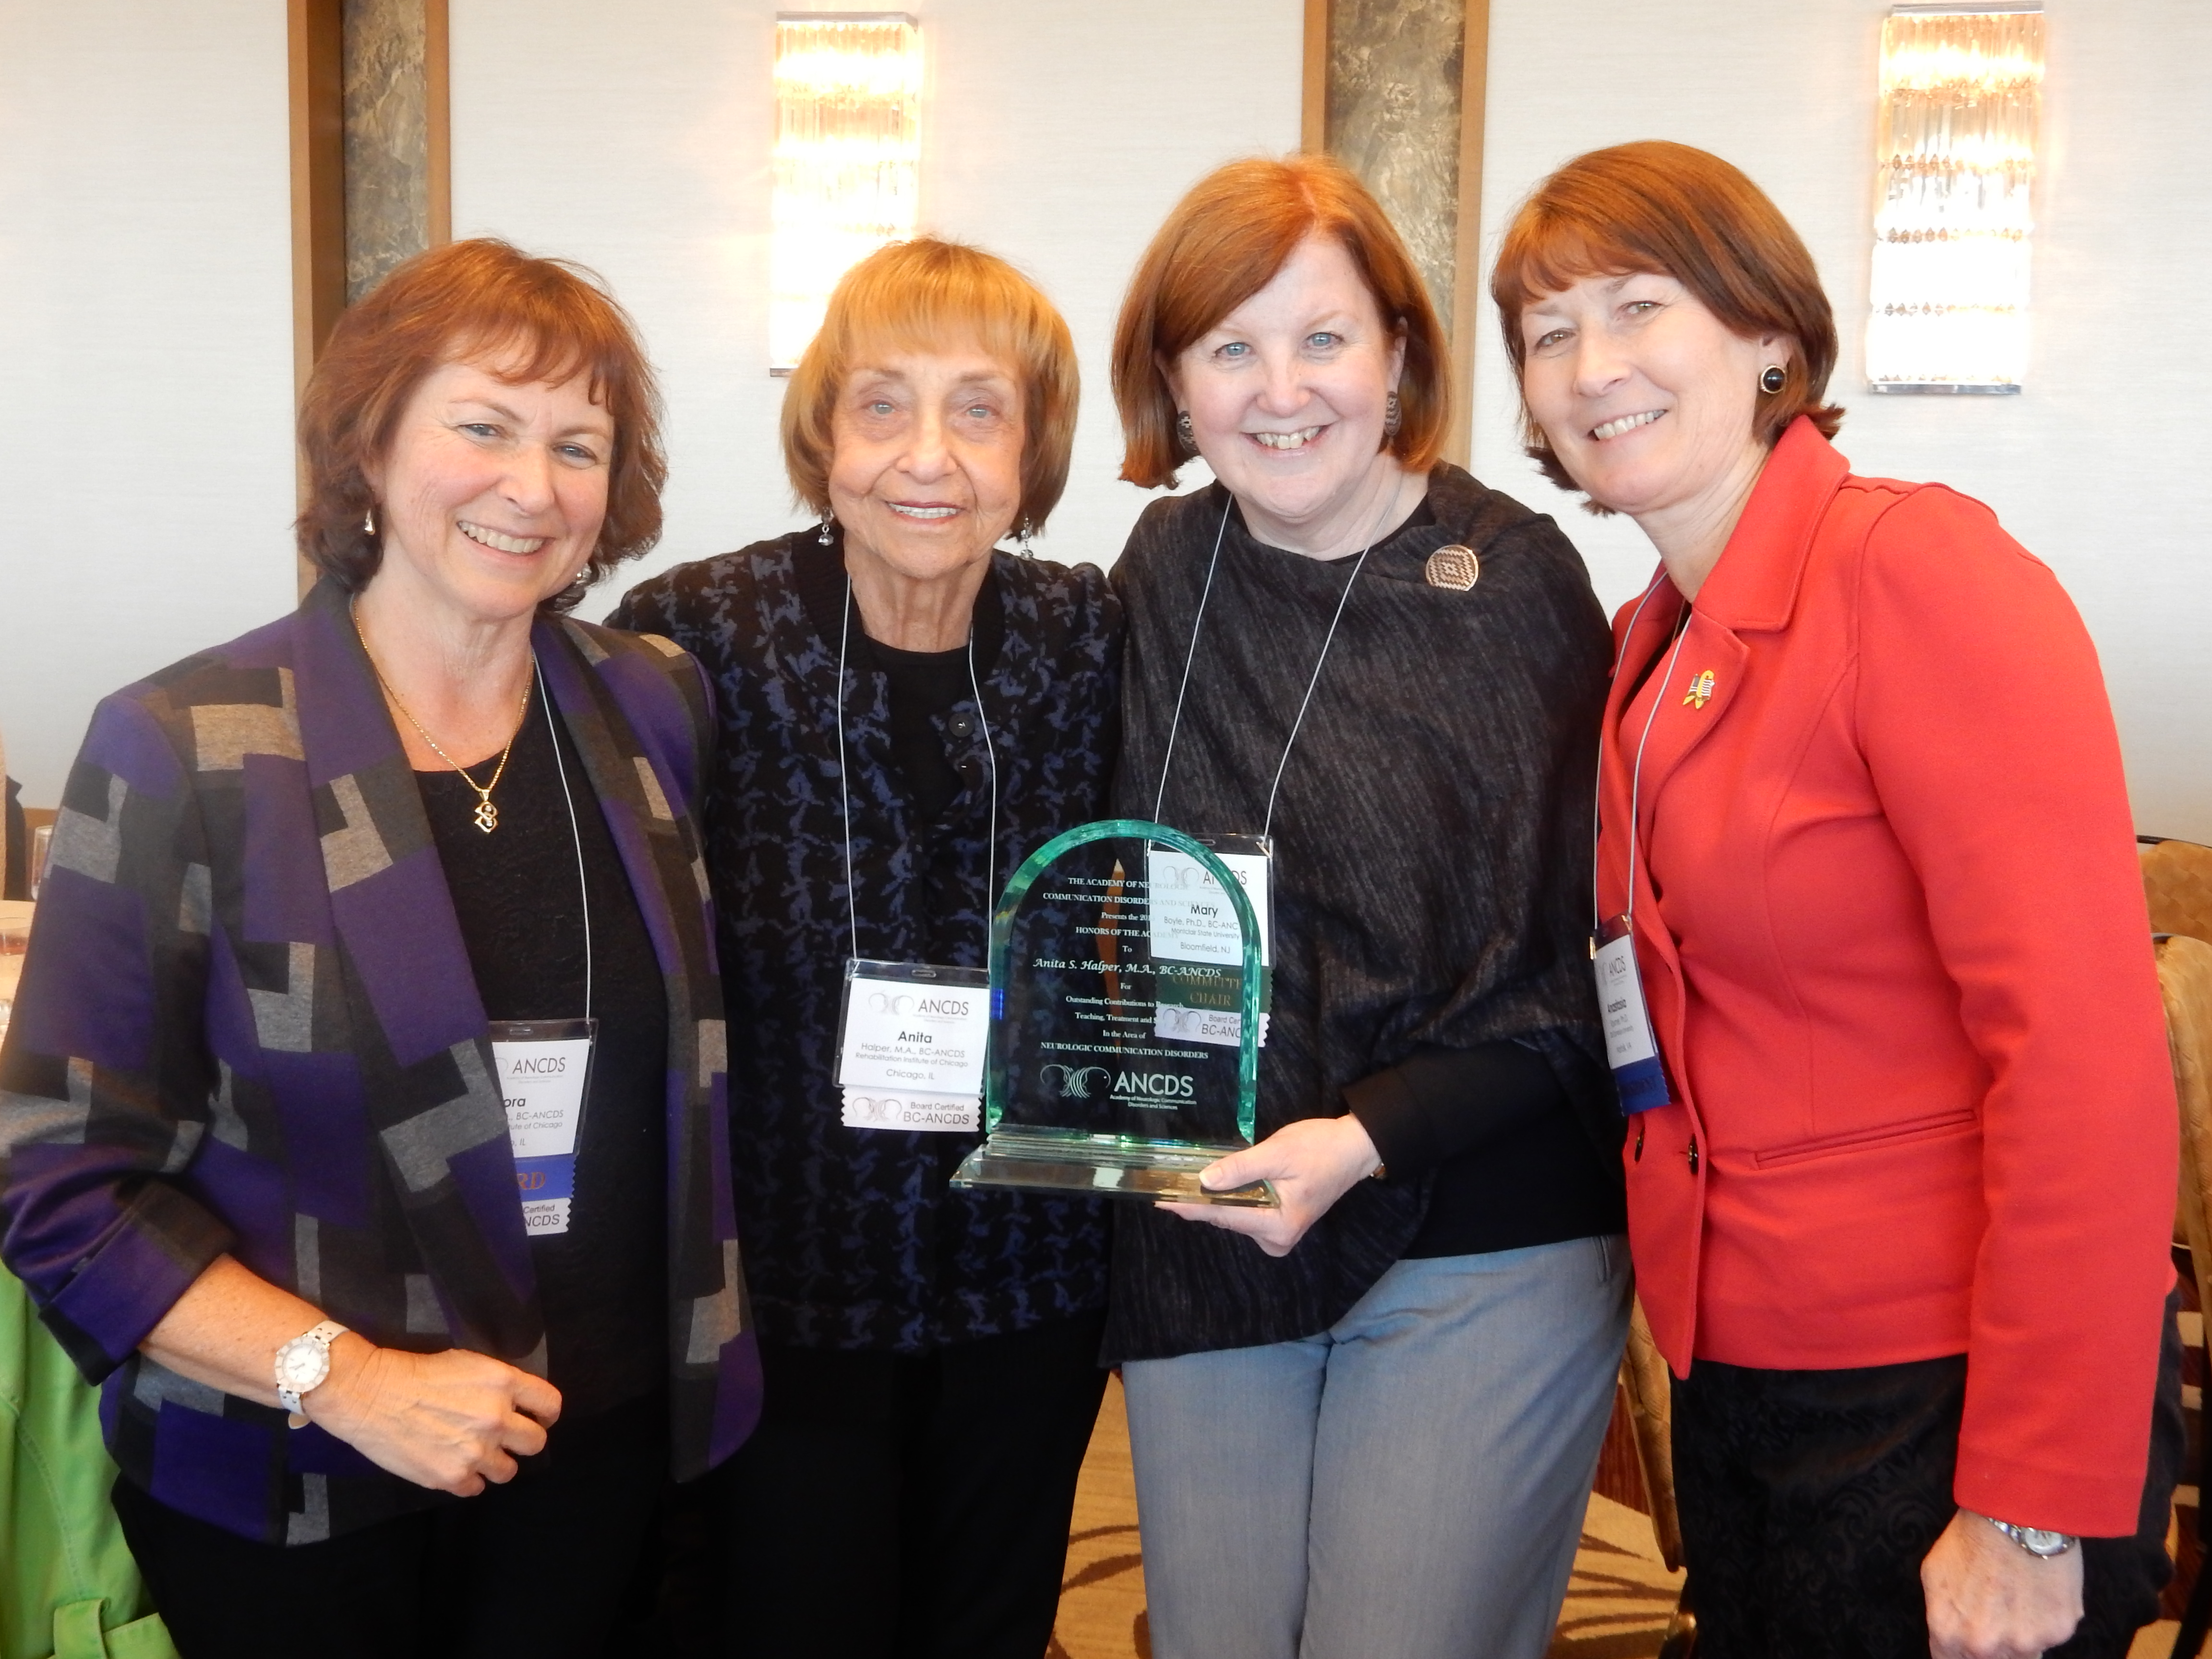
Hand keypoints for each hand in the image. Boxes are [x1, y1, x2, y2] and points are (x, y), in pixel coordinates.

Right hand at [307, 1337, 562, 1496]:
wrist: (371, 1394)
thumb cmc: (417, 1373)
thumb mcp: (469, 1363)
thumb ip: (500, 1386)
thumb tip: (518, 1404)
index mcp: (504, 1383)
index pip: (550, 1405)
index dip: (545, 1414)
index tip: (537, 1418)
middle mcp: (496, 1418)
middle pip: (536, 1443)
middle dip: (523, 1441)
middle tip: (506, 1439)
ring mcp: (475, 1451)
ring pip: (508, 1471)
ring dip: (496, 1464)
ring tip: (475, 1454)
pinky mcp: (451, 1477)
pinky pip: (476, 1488)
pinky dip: (467, 1480)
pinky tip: (453, 1465)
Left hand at [1156, 1115, 1380, 1256]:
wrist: (1354, 1148)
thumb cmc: (1320, 1148)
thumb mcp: (1278, 1153)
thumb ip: (1241, 1168)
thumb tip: (1204, 1181)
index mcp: (1278, 1226)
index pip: (1223, 1216)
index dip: (1190, 1207)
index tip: (1161, 1202)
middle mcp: (1277, 1238)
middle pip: (1228, 1218)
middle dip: (1200, 1202)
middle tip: (1168, 1186)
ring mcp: (1280, 1232)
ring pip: (1236, 1216)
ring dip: (1215, 1199)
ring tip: (1185, 1183)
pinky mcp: (1281, 1222)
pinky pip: (1247, 1212)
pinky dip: (1232, 1198)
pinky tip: (1216, 1184)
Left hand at [1922, 1508, 2083, 1658]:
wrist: (2016, 1515)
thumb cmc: (1971, 1539)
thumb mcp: (1935, 1575)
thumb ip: (1943, 1615)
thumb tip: (1951, 1639)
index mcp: (1950, 1632)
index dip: (1959, 1652)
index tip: (1968, 1640)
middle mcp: (1987, 1645)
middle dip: (1992, 1642)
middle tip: (1996, 1610)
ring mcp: (2025, 1642)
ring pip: (2023, 1650)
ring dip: (2020, 1632)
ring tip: (2018, 1595)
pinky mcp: (2059, 1631)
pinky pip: (2049, 1633)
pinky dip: (2045, 1618)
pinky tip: (2038, 1590)